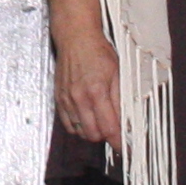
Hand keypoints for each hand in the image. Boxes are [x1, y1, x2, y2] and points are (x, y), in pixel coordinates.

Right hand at [44, 0, 120, 146]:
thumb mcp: (118, 73)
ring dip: (90, 132)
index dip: (118, 142)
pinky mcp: (59, 97)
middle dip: (104, 137)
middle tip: (113, 130)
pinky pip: (67, 123)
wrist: (75, 37)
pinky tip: (86, 118)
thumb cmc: (98, 51)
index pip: (108, 128)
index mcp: (97, 92)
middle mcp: (79, 98)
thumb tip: (126, 121)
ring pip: (78, 131)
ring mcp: (67, 99)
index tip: (124, 148)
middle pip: (92, 134)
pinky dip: (77, 126)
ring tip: (99, 122)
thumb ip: (120, 99)